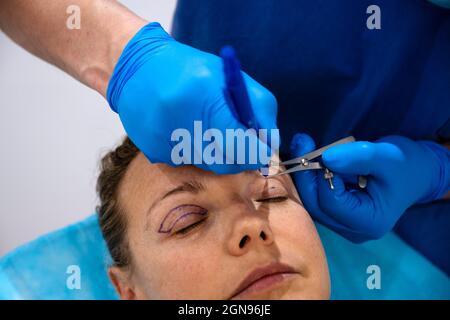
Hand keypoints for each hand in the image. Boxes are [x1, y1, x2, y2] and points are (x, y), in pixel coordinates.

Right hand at [107, 22, 277, 173]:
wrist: (138, 68)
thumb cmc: (191, 69)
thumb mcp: (232, 78)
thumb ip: (260, 110)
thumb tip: (269, 146)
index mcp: (204, 94)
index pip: (241, 143)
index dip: (256, 152)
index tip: (261, 151)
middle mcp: (180, 120)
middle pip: (226, 162)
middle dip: (239, 156)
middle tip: (238, 141)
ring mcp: (164, 139)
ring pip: (208, 165)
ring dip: (216, 152)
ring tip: (204, 126)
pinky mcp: (153, 152)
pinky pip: (188, 163)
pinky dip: (194, 151)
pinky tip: (183, 130)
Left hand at [290, 133, 449, 242]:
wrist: (414, 172)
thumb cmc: (404, 165)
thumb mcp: (386, 156)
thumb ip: (357, 157)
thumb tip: (326, 158)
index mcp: (369, 222)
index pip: (332, 202)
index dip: (320, 176)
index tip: (318, 148)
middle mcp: (353, 230)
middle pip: (316, 205)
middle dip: (305, 173)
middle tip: (301, 141)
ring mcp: (343, 225)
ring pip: (312, 202)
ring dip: (305, 174)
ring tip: (303, 144)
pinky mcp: (337, 215)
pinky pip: (316, 198)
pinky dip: (310, 178)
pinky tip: (308, 156)